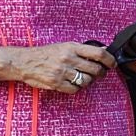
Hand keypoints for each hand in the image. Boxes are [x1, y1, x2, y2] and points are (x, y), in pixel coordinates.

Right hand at [0, 42, 115, 94]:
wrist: (24, 61)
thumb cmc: (45, 53)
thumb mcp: (65, 46)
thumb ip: (83, 50)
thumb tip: (103, 51)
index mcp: (72, 48)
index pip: (99, 54)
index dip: (110, 61)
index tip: (112, 64)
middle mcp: (68, 59)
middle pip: (96, 69)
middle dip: (100, 73)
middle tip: (98, 73)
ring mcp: (62, 72)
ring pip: (87, 81)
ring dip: (88, 81)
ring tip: (81, 77)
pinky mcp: (56, 83)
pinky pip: (75, 89)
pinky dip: (76, 88)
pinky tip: (72, 83)